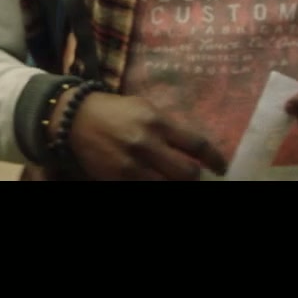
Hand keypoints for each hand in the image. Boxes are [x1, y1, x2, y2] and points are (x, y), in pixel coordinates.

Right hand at [62, 92, 228, 180]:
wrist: (75, 118)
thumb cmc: (115, 111)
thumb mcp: (145, 108)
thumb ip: (168, 127)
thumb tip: (194, 148)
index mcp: (157, 121)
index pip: (196, 145)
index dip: (215, 159)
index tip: (221, 168)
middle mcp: (147, 144)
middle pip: (187, 174)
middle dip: (195, 179)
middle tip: (195, 178)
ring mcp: (132, 165)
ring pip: (168, 186)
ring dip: (174, 184)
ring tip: (174, 179)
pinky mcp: (118, 179)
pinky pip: (145, 189)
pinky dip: (154, 186)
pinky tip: (155, 181)